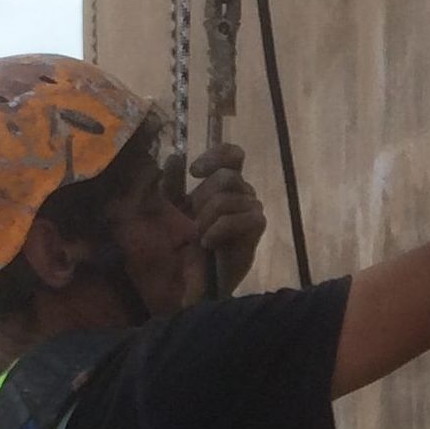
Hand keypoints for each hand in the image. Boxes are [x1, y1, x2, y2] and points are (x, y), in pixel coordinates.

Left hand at [187, 145, 267, 293]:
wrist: (197, 274)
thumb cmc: (188, 239)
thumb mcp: (173, 208)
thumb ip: (173, 182)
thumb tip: (176, 156)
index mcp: (226, 181)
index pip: (233, 154)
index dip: (216, 155)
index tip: (194, 172)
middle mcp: (243, 191)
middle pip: (228, 176)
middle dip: (203, 198)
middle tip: (194, 220)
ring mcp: (252, 208)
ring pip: (228, 198)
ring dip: (206, 219)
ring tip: (200, 236)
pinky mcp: (256, 226)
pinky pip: (239, 217)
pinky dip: (218, 230)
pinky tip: (209, 243)